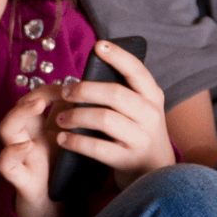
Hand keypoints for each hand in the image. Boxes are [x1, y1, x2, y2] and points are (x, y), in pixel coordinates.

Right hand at [0, 85, 67, 216]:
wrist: (56, 210)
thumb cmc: (63, 175)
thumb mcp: (73, 146)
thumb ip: (78, 125)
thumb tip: (97, 98)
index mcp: (40, 130)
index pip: (37, 99)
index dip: (49, 90)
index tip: (69, 86)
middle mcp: (26, 138)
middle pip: (18, 108)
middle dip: (31, 95)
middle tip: (49, 90)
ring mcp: (20, 157)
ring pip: (6, 129)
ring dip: (18, 114)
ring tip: (36, 106)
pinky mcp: (19, 178)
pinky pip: (4, 164)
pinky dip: (11, 153)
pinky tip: (26, 146)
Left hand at [53, 40, 174, 188]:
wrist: (156, 171)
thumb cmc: (138, 131)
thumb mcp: (140, 108)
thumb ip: (123, 90)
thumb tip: (94, 64)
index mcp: (153, 96)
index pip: (137, 71)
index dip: (118, 56)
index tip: (98, 45)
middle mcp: (150, 115)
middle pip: (114, 94)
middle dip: (84, 89)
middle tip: (64, 91)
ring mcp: (141, 138)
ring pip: (104, 119)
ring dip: (76, 116)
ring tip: (60, 119)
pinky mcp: (128, 160)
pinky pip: (97, 148)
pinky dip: (76, 142)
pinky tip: (63, 139)